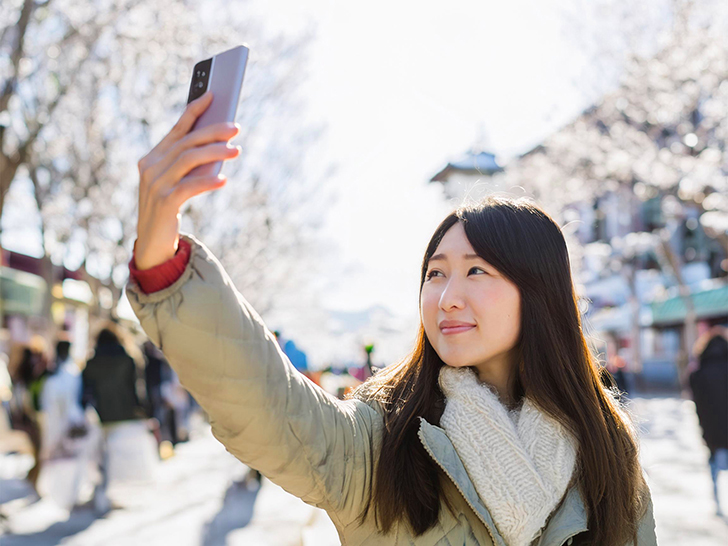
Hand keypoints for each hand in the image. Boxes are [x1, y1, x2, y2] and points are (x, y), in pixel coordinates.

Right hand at [135, 91, 240, 269]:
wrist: (152, 244)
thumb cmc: (169, 210)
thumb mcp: (177, 183)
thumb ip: (191, 165)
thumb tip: (220, 146)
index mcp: (152, 158)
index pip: (176, 129)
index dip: (194, 111)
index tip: (213, 95)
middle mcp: (150, 167)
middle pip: (186, 142)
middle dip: (212, 132)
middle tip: (235, 127)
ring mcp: (155, 184)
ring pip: (188, 160)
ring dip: (215, 152)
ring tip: (236, 150)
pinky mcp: (163, 203)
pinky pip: (189, 186)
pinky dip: (207, 181)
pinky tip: (223, 179)